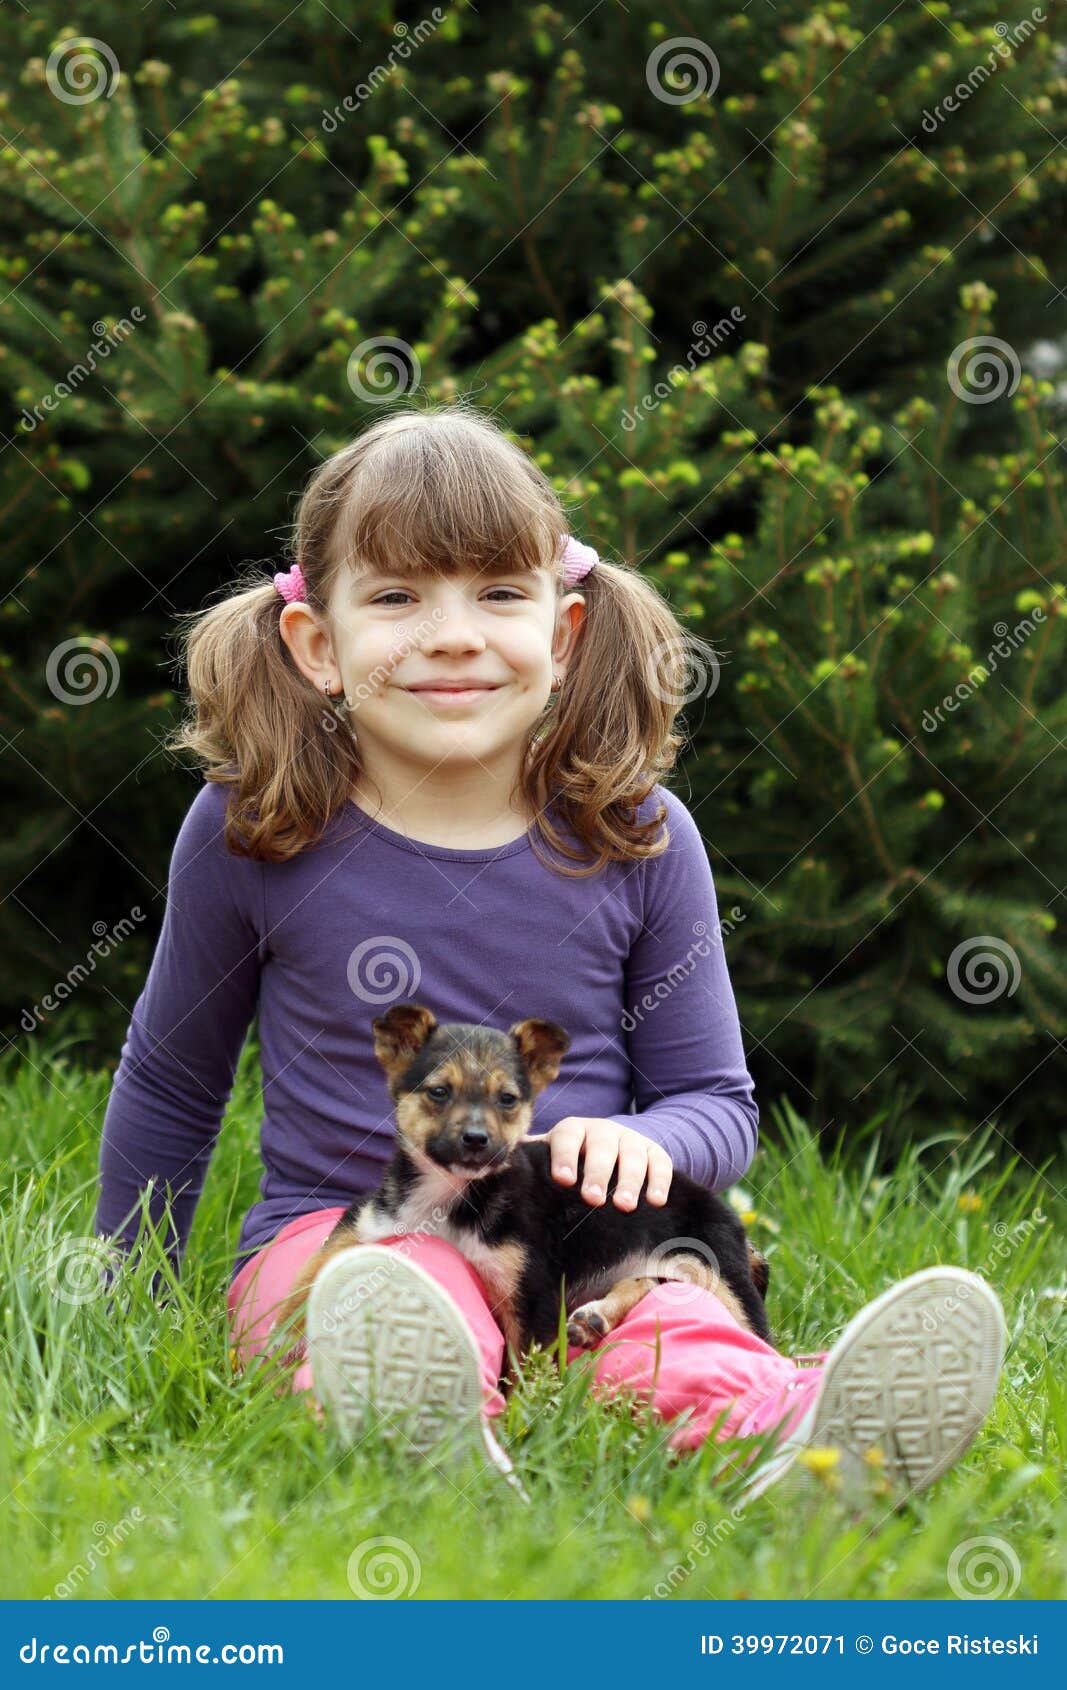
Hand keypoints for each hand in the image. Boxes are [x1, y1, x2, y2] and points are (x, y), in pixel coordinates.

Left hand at [524, 1117, 673, 1210]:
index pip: (567, 1136)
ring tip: (624, 1206)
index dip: (565, 1156)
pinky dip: (659, 1181)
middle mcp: (602, 1131)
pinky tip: (656, 1201)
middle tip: (592, 1199)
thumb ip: (529, 1165)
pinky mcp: (654, 1152)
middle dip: (598, 1173)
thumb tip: (491, 1174)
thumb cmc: (570, 1164)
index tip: (563, 1180)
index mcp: (572, 1131)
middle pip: (601, 1147)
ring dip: (630, 1180)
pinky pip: (660, 1163)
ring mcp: (630, 1139)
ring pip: (632, 1155)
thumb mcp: (550, 1160)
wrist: (613, 1148)